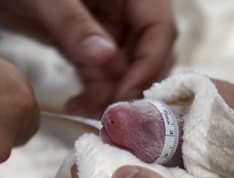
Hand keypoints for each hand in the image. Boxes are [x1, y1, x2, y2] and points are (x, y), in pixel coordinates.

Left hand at [0, 0, 175, 116]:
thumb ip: (74, 23)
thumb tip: (105, 57)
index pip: (159, 27)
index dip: (149, 62)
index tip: (127, 93)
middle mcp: (123, 9)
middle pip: (146, 53)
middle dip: (130, 84)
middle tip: (109, 112)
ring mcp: (104, 28)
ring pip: (122, 69)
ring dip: (110, 94)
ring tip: (86, 111)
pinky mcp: (83, 44)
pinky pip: (99, 73)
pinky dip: (93, 92)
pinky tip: (76, 105)